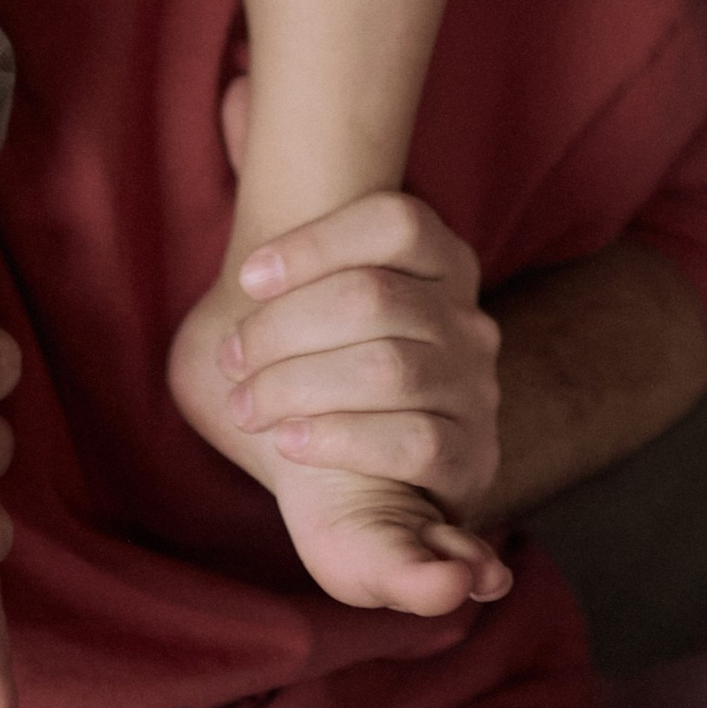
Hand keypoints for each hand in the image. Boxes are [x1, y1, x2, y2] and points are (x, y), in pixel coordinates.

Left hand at [219, 192, 502, 519]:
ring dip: (295, 386)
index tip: (248, 279)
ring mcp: (476, 389)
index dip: (315, 243)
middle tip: (230, 359)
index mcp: (443, 264)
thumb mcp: (327, 316)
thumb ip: (299, 288)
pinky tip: (289, 442)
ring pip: (388, 369)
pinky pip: (413, 442)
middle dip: (282, 327)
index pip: (394, 222)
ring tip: (245, 407)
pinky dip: (340, 439)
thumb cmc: (336, 381)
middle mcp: (467, 319)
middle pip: (374, 295)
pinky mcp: (473, 457)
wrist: (389, 484)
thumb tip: (252, 280)